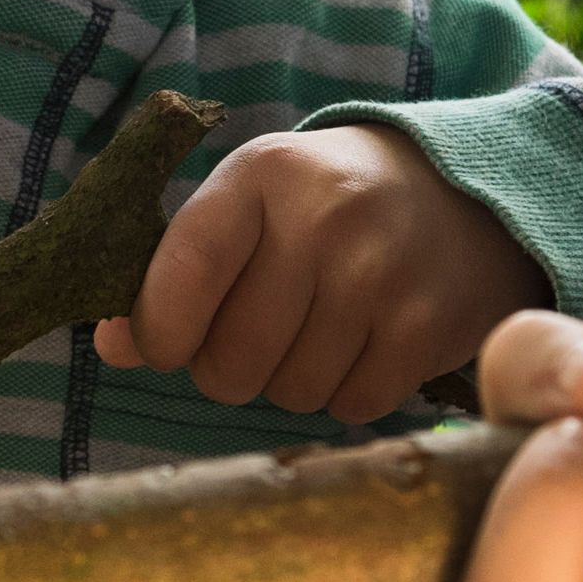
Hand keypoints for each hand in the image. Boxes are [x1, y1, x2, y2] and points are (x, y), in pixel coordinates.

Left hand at [97, 125, 547, 421]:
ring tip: (316, 331)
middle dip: (229, 367)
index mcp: (263, 175)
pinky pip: (351, 406)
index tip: (166, 343)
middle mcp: (324, 220)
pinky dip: (347, 391)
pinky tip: (363, 344)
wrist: (466, 192)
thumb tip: (116, 344)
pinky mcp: (427, 328)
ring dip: (290, 381)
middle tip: (258, 334)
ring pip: (290, 393)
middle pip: (231, 360)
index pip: (181, 274)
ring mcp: (382, 276)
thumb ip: (174, 266)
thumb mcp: (251, 203)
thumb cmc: (328, 204)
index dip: (159, 331)